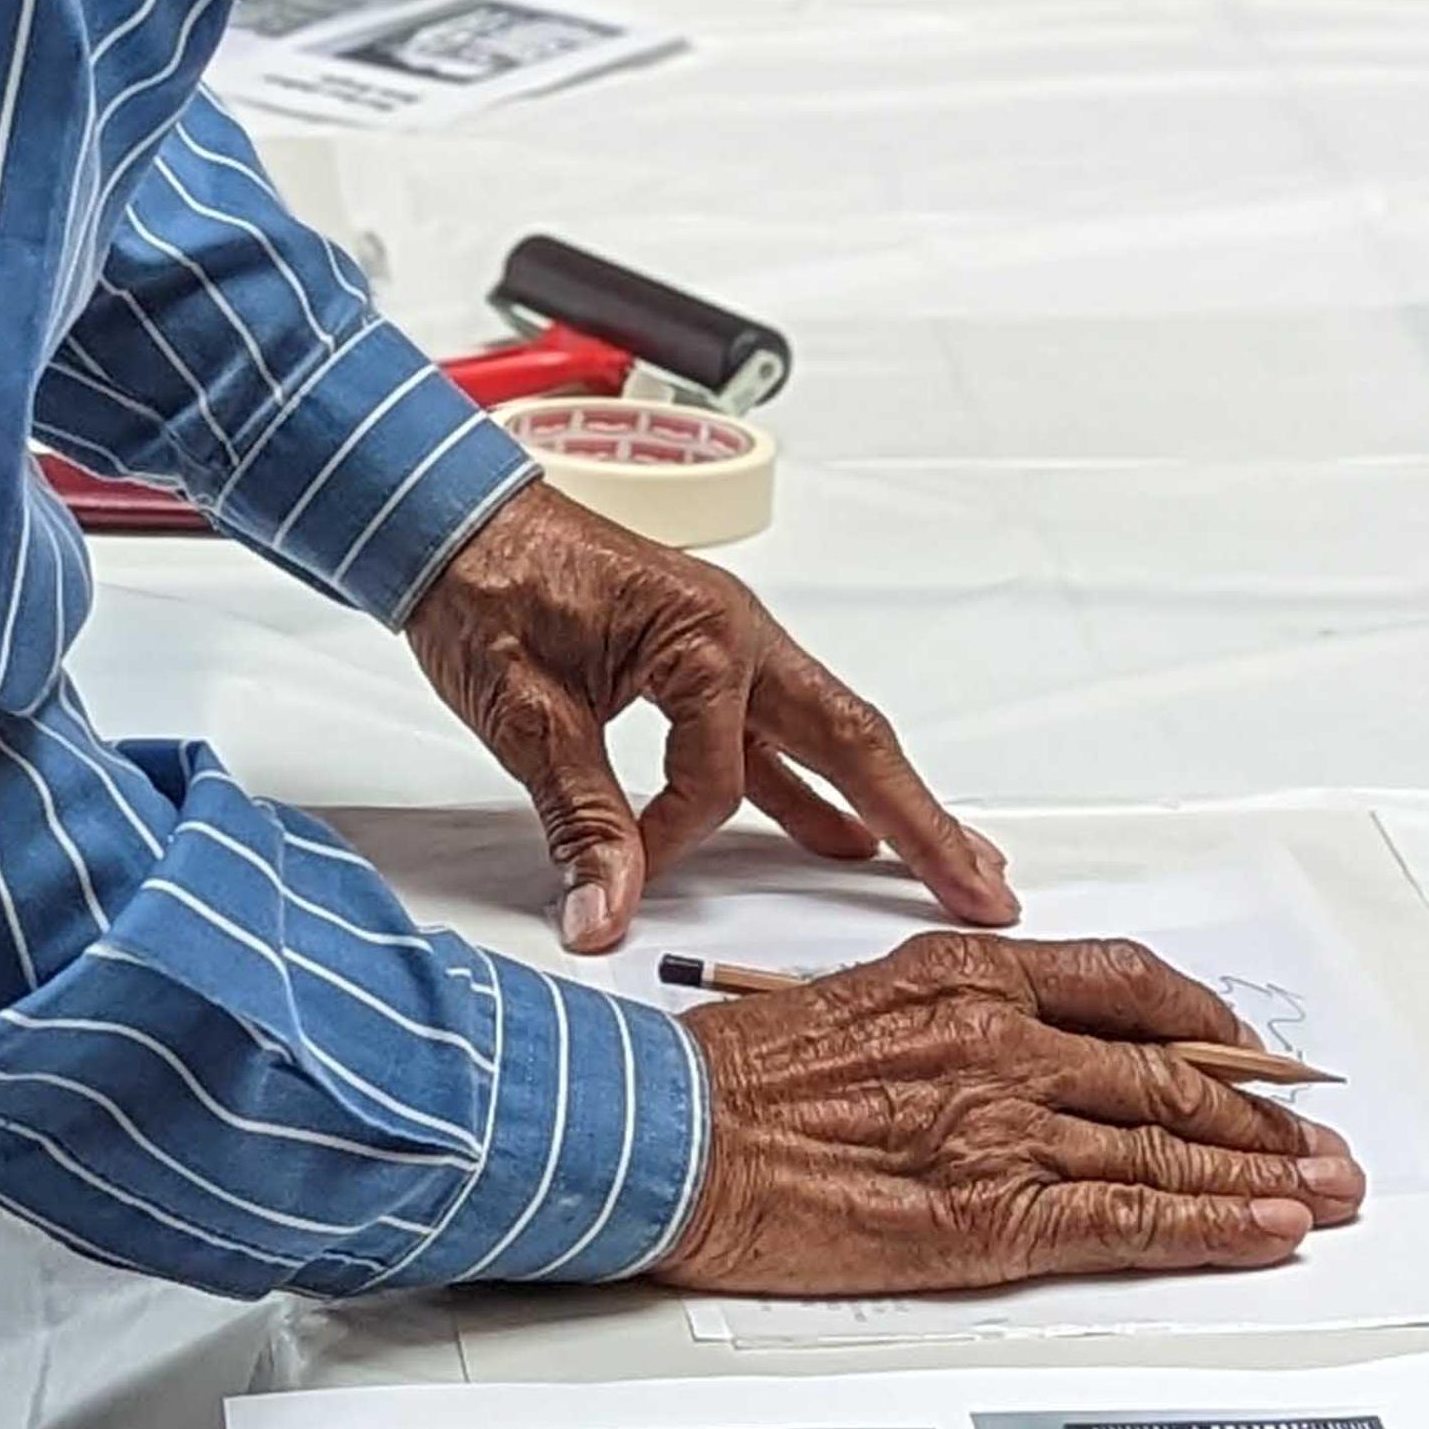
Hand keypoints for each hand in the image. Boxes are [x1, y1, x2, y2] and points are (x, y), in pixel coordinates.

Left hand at [402, 479, 1014, 952]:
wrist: (442, 516)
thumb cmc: (480, 582)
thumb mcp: (524, 711)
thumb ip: (578, 818)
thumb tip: (605, 912)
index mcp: (702, 635)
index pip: (720, 776)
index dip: (671, 838)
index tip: (621, 871)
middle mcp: (734, 632)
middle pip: (851, 740)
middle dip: (920, 823)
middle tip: (986, 888)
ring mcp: (724, 643)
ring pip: (824, 735)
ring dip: (884, 803)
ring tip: (946, 865)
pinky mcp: (696, 658)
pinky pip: (771, 732)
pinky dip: (806, 786)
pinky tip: (832, 833)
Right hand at [654, 933, 1366, 1297]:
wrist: (668, 1136)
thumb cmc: (736, 1078)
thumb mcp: (860, 1001)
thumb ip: (953, 1014)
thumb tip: (1023, 1042)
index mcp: (966, 973)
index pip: (1128, 985)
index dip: (1213, 1026)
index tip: (1258, 1057)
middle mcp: (1000, 1038)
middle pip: (1169, 1072)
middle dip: (1263, 1114)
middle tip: (1322, 1140)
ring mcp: (1001, 1126)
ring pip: (1169, 1147)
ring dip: (1265, 1175)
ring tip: (1326, 1191)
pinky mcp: (990, 1215)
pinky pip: (1130, 1216)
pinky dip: (1213, 1225)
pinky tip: (1267, 1231)